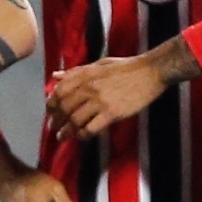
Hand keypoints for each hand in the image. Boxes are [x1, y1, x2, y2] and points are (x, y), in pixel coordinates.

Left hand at [49, 54, 166, 139]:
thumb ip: (76, 72)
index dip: (51, 104)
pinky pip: (91, 128)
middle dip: (56, 121)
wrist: (150, 72)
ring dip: (66, 131)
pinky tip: (81, 137)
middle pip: (64, 107)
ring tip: (63, 137)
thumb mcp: (98, 64)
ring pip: (75, 120)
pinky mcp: (112, 113)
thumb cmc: (126, 67)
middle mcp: (89, 87)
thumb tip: (55, 76)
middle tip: (54, 129)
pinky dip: (83, 135)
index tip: (50, 112)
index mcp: (85, 74)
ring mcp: (100, 100)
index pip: (59, 91)